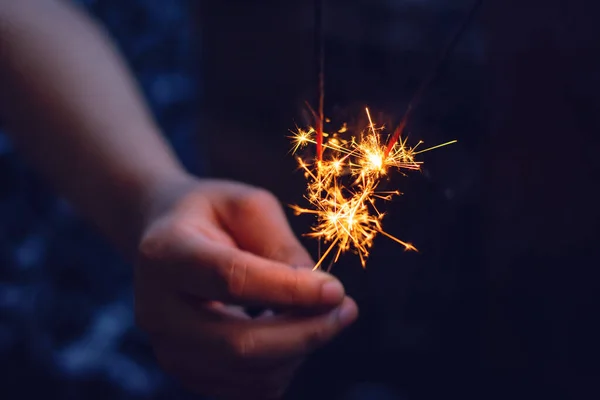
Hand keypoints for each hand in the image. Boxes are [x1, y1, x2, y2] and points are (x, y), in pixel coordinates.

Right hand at [134, 177, 357, 398]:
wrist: (165, 239)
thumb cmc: (213, 215)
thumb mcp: (248, 206)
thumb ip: (281, 246)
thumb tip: (318, 294)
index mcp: (167, 253)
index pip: (232, 280)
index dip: (290, 290)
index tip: (337, 290)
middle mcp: (156, 308)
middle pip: (239, 344)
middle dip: (305, 333)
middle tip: (346, 311)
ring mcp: (166, 346)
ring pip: (246, 374)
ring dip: (298, 351)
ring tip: (318, 317)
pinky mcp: (184, 369)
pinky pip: (245, 390)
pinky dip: (281, 369)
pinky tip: (292, 335)